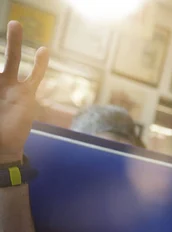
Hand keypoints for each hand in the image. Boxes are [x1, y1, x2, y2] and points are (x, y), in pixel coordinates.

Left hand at [0, 21, 48, 163]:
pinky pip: (35, 76)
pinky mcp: (26, 95)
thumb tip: (0, 81)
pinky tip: (43, 50)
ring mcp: (11, 86)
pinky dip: (40, 64)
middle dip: (3, 44)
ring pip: (12, 60)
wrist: (3, 145)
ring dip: (13, 43)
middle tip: (9, 24)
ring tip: (16, 24)